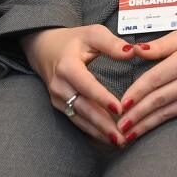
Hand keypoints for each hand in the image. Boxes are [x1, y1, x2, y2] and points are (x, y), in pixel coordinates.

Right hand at [24, 25, 140, 146]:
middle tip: (122, 137)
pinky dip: (92, 131)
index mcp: (67, 66)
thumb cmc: (74, 41)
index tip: (119, 109)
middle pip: (83, 108)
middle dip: (103, 124)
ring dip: (98, 132)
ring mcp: (58, 98)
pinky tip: (107, 139)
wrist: (44, 49)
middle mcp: (60, 85)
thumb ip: (112, 43)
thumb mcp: (92, 34)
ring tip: (118, 142)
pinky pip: (77, 121)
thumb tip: (132, 51)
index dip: (102, 98)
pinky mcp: (60, 107)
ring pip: (80, 119)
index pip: (87, 85)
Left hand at [116, 30, 176, 139]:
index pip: (154, 79)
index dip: (136, 92)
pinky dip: (159, 123)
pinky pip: (176, 114)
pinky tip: (147, 129)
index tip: (121, 103)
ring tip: (127, 134)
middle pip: (158, 99)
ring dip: (145, 124)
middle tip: (118, 125)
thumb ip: (160, 45)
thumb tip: (136, 50)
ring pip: (166, 112)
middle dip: (136, 114)